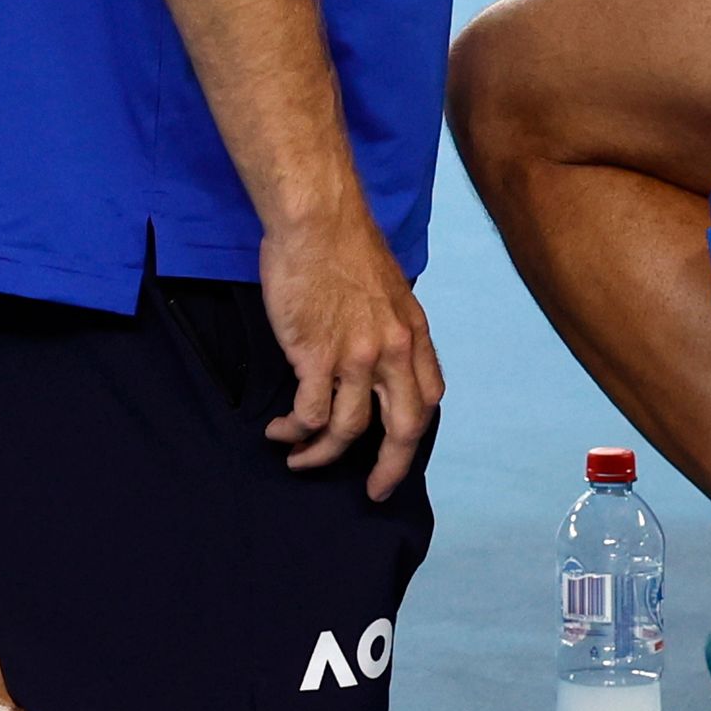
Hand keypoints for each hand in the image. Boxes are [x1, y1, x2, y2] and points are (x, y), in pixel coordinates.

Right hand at [256, 206, 445, 500]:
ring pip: (348, 429)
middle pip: (404, 428)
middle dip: (390, 468)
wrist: (317, 220)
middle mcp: (393, 350)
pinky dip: (295, 430)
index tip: (398, 448)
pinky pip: (311, 413)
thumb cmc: (343, 244)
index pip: (429, 396)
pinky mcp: (316, 356)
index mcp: (413, 333)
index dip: (415, 429)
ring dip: (322, 453)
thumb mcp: (387, 287)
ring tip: (298, 457)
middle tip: (374, 490)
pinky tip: (280, 429)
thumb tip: (375, 349)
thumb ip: (387, 324)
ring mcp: (356, 356)